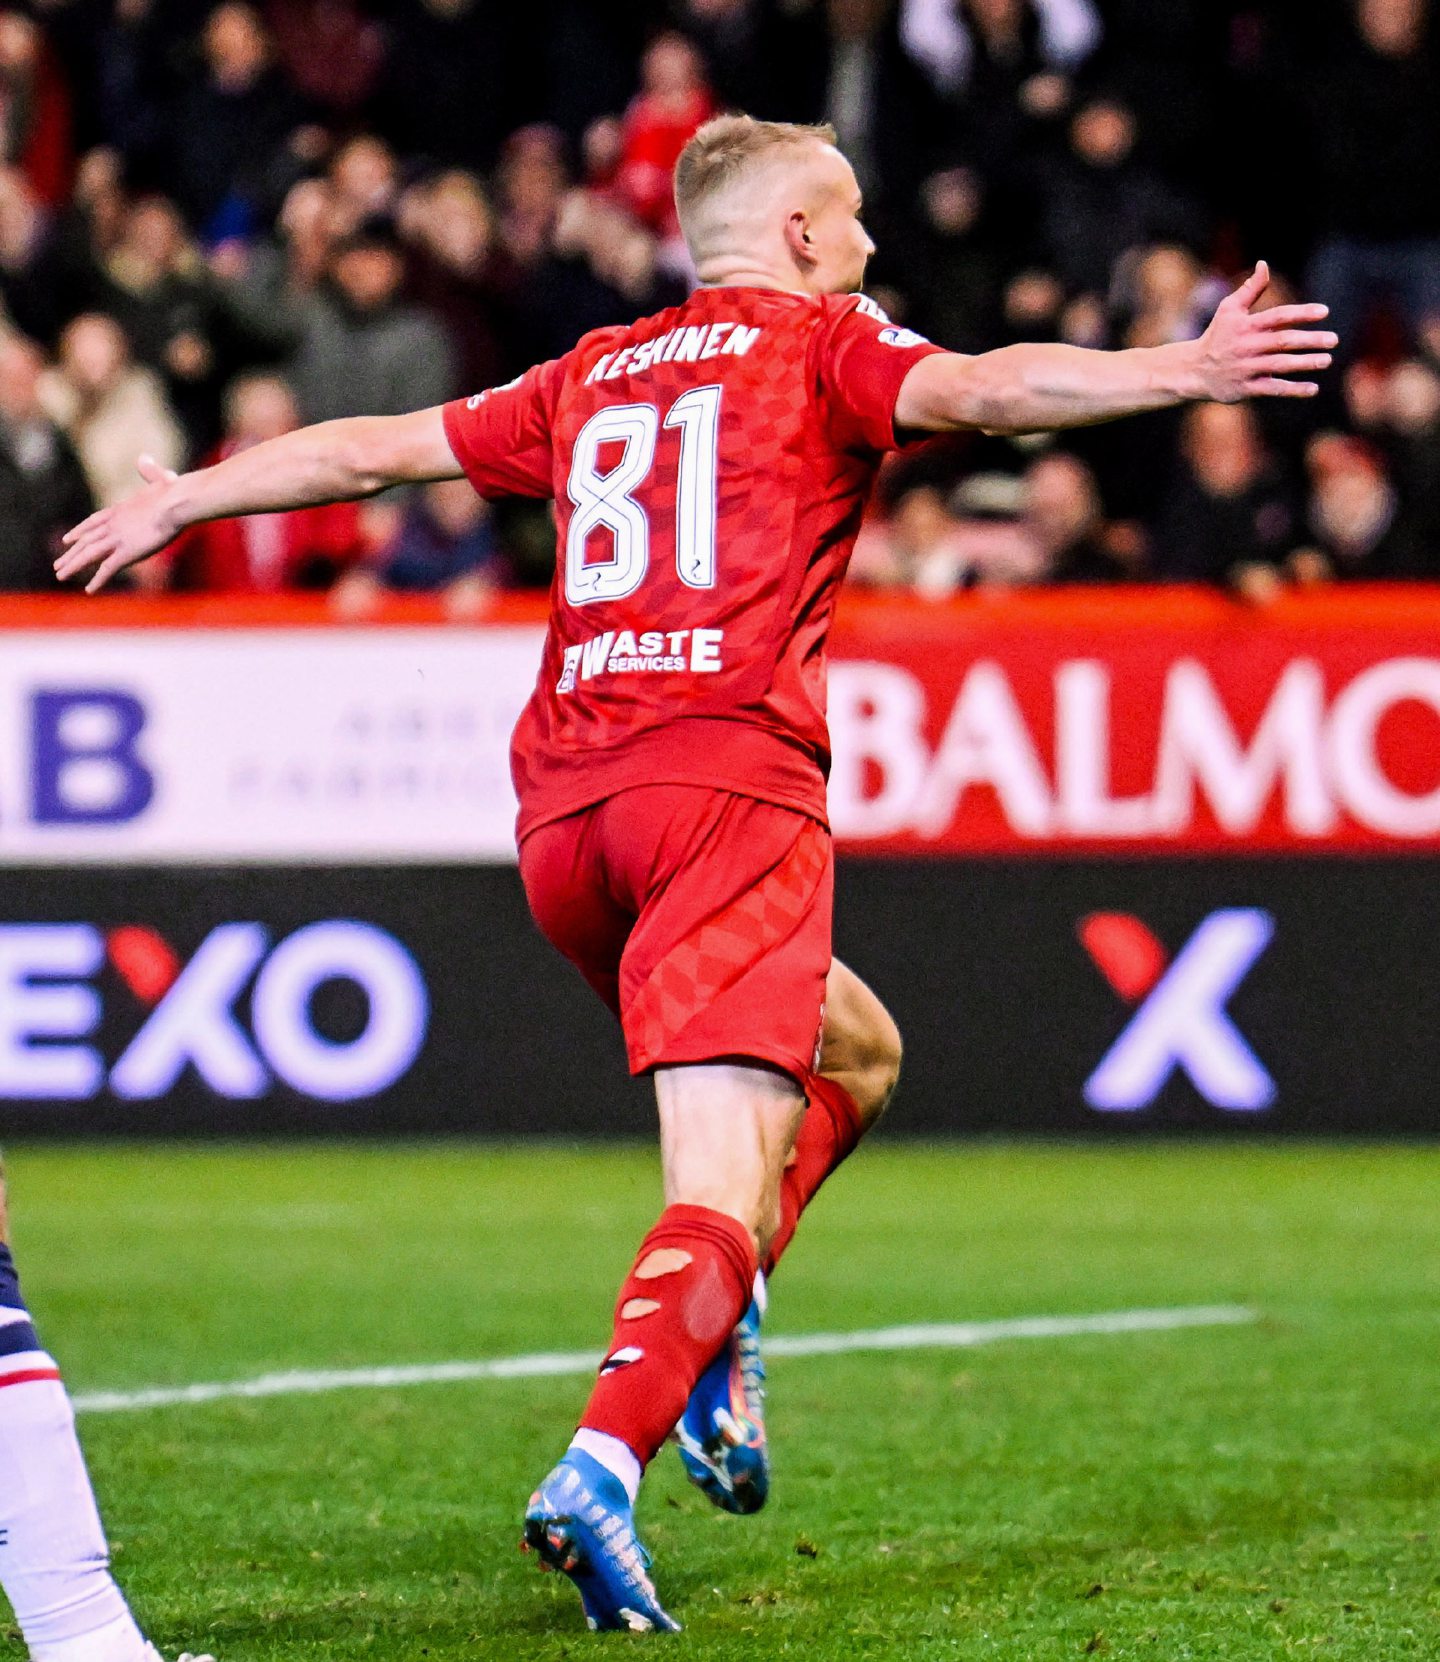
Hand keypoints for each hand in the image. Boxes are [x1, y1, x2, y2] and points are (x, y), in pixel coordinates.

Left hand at [55, 456, 181, 592]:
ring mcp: (118, 539)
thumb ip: (151, 472)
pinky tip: (89, 590)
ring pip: (89, 555)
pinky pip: (107, 570)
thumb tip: (145, 459)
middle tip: (58, 564)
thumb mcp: (161, 480)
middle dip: (70, 554)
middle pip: (85, 540)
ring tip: (60, 576)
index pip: (93, 522)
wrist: (176, 504)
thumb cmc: (175, 493)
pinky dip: (97, 580)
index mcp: (120, 510)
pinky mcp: (126, 553)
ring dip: (73, 566)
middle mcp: (113, 524)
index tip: (67, 540)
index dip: (79, 531)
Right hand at [1190, 262, 1336, 400]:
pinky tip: (1313, 389)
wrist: (1193, 370)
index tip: (1324, 312)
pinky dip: (1293, 389)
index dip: (1301, 313)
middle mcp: (1247, 346)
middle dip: (1309, 340)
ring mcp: (1246, 368)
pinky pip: (1272, 389)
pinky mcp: (1245, 388)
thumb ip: (1250, 289)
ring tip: (1327, 360)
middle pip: (1282, 342)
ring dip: (1304, 363)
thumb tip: (1264, 264)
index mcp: (1246, 326)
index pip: (1278, 317)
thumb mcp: (1229, 309)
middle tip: (1333, 340)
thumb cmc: (1217, 336)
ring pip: (1279, 365)